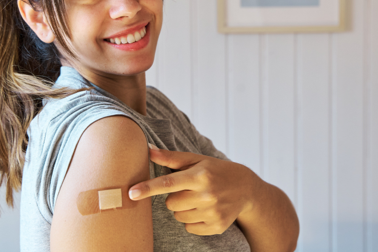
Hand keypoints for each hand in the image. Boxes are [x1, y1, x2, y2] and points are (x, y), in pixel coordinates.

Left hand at [128, 146, 260, 234]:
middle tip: (188, 189)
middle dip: (174, 197)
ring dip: (183, 209)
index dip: (148, 188)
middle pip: (171, 203)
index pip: (168, 183)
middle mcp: (207, 195)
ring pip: (179, 217)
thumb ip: (171, 158)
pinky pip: (190, 228)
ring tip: (198, 199)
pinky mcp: (217, 226)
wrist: (245, 188)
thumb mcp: (197, 159)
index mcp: (200, 175)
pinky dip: (192, 220)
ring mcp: (213, 212)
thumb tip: (147, 150)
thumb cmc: (216, 170)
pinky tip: (204, 209)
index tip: (132, 193)